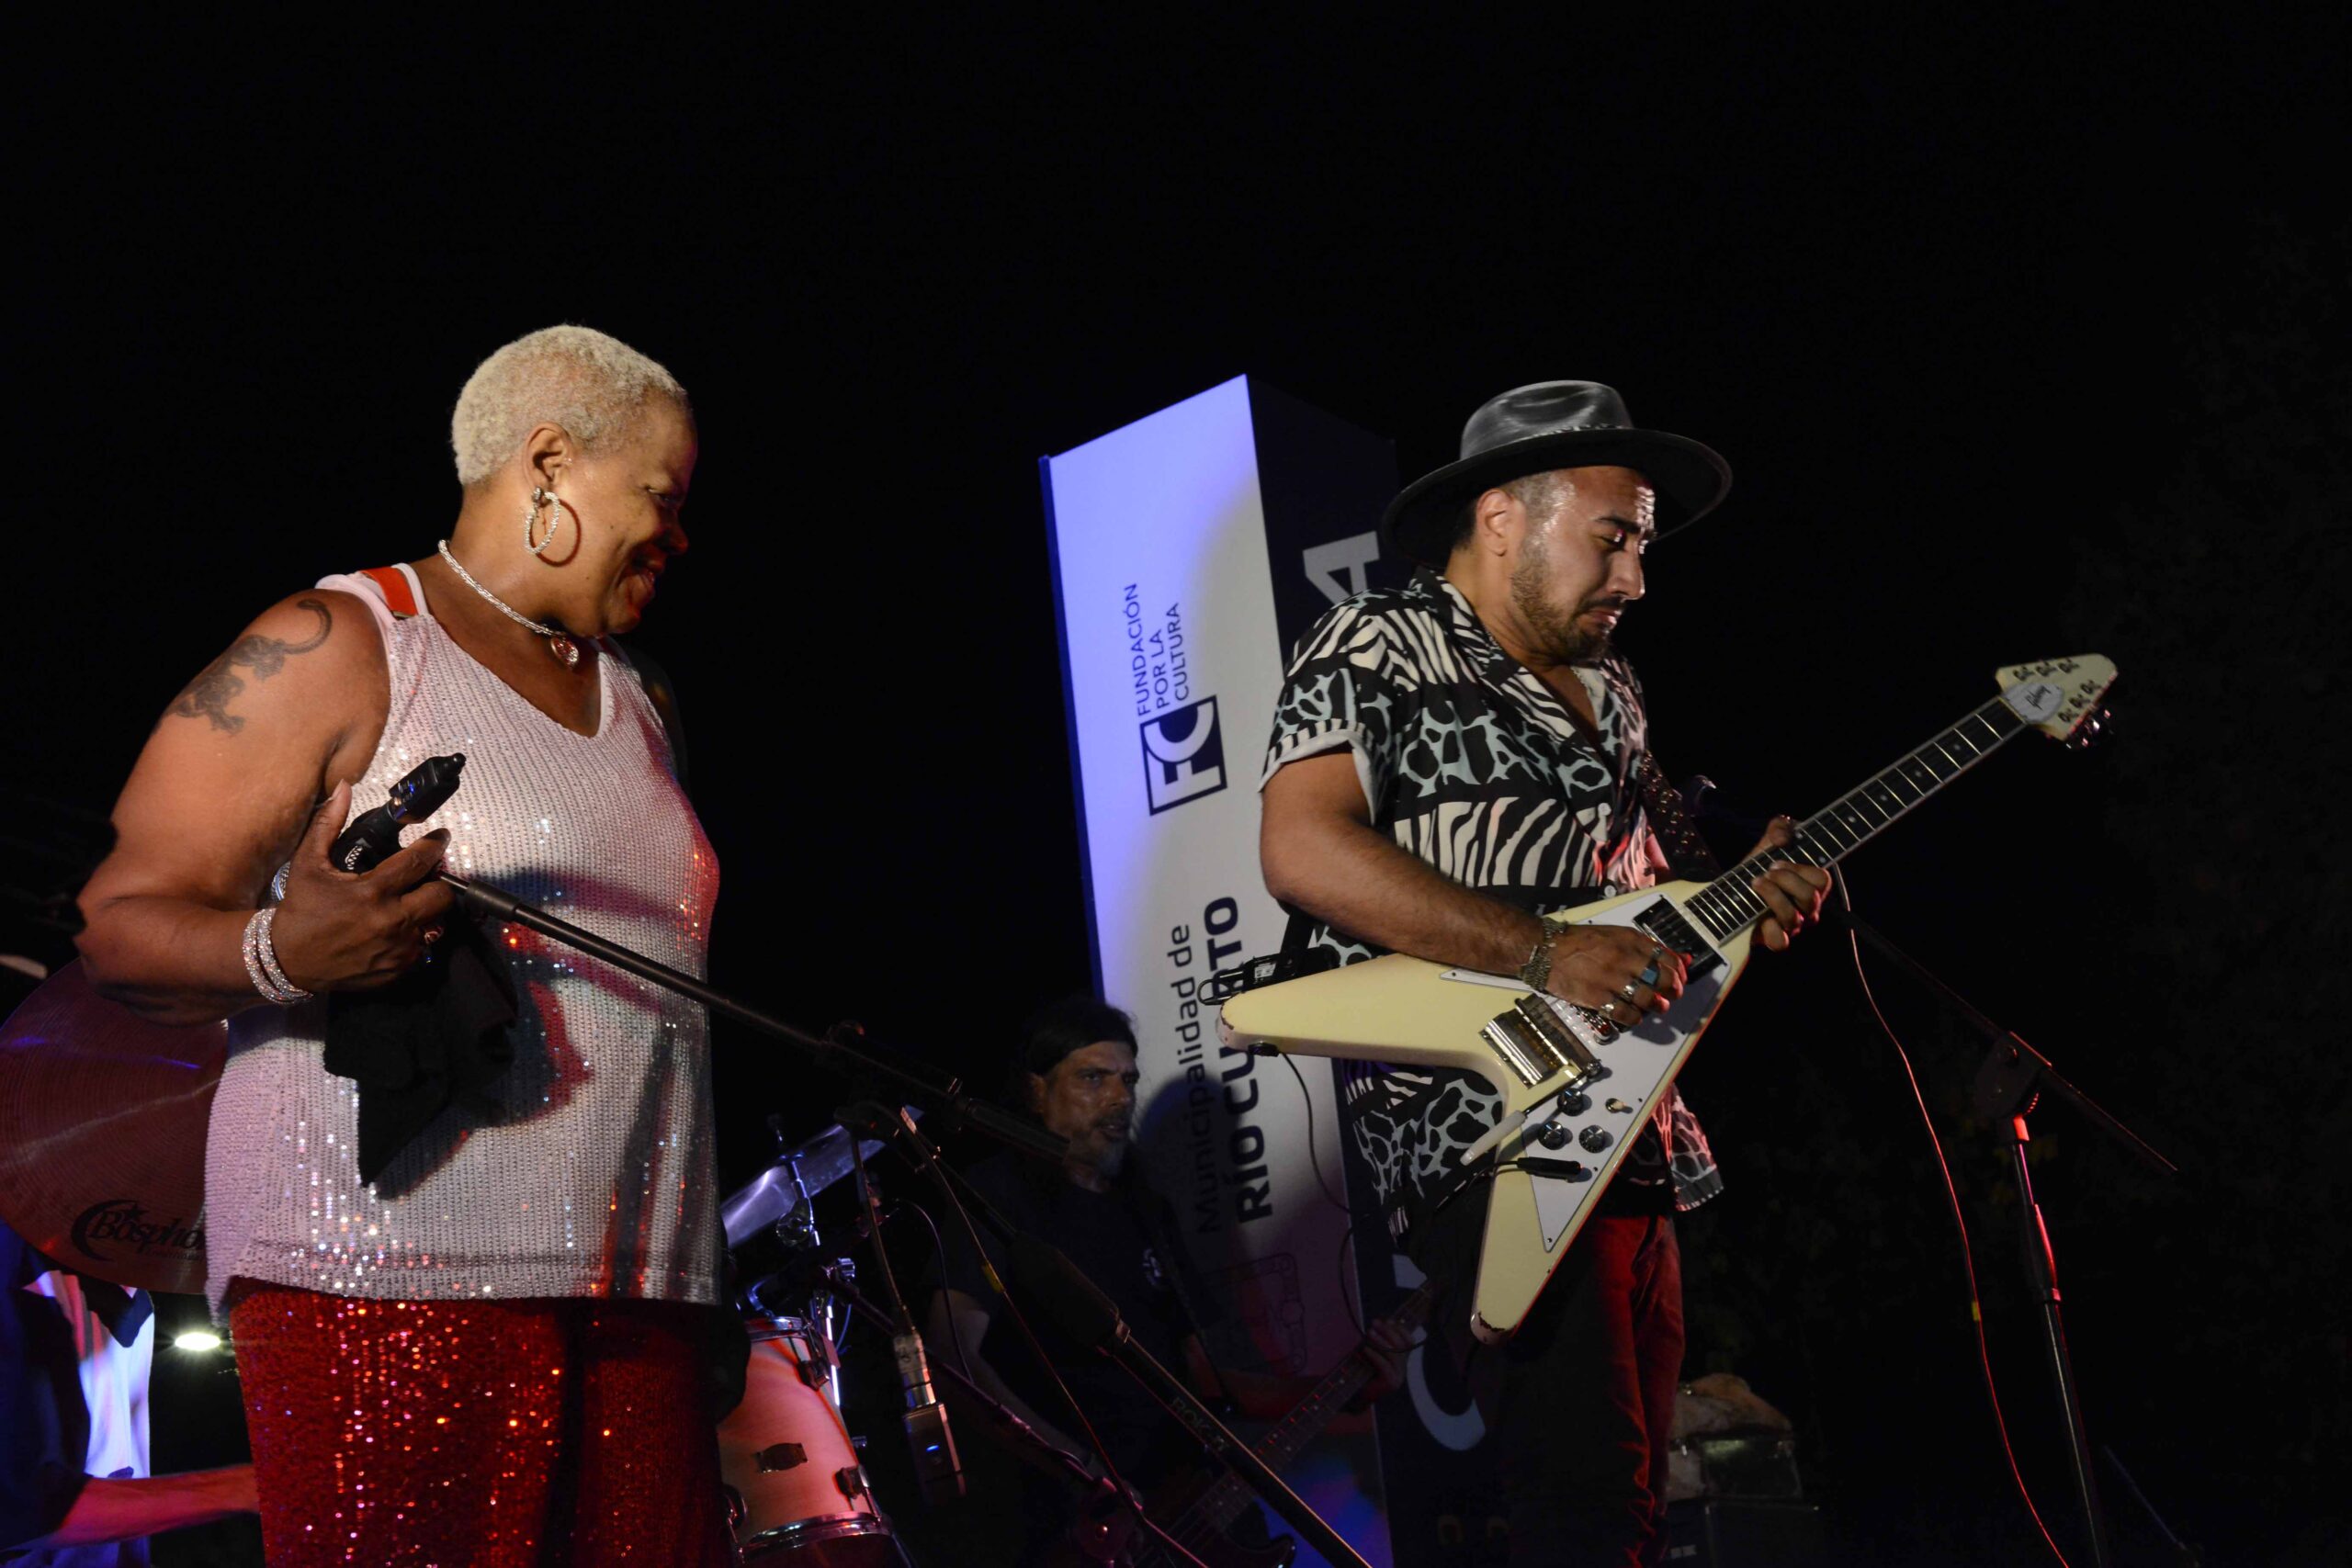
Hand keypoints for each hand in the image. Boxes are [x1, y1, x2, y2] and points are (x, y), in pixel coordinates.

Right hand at [268, 781, 458, 991]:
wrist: (288, 961)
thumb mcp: (308, 864)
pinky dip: (415, 936)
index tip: (441, 838)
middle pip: (442, 895)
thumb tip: (344, 788)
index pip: (419, 862)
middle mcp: (392, 921)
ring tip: (409, 903)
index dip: (435, 845)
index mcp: (373, 891)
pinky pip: (423, 948)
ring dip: (427, 910)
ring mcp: (399, 949)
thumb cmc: (300, 910)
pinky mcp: (399, 969)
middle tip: (426, 876)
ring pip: (436, 922)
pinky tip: (396, 928)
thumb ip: (329, 824)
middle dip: (438, 882)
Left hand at [1352, 1315, 1414, 1404]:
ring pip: (1394, 1354)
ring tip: (1369, 1332)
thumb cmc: (1363, 1370)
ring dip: (1381, 1340)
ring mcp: (1398, 1376)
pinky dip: (1374, 1354)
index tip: (1388, 1320)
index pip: (1410, 1341)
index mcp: (1402, 1360)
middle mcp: (1403, 1368)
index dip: (1401, 1329)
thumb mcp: (1372, 1353)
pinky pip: (1384, 1365)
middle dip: (1388, 1330)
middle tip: (1374, 1322)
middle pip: (1402, 1345)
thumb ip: (1378, 1342)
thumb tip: (1378, 1323)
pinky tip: (1365, 1348)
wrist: (1358, 1394)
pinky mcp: (1390, 1382)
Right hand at [1544, 921, 1689, 1026]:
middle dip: (1672, 990)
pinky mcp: (1597, 998)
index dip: (1678, 972)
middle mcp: (1623, 958)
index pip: (1667, 958)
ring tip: (1657, 1007)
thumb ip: (1643, 946)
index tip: (1679, 978)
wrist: (1545, 950)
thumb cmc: (1579, 941)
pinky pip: (1626, 1014)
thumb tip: (1674, 957)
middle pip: (1661, 979)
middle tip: (1671, 995)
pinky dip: (1635, 1018)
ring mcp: (1611, 979)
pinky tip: (1635, 1016)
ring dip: (1657, 1005)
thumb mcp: (1615, 934)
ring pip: (1648, 998)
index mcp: (1629, 940)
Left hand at [1744, 817, 1829, 952]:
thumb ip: (1779, 828)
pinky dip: (1770, 930)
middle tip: (1767, 873)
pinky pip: (1781, 942)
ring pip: (1794, 917)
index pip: (1822, 879)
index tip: (1777, 862)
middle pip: (1811, 896)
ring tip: (1756, 884)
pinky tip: (1760, 919)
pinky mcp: (1775, 940)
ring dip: (1772, 896)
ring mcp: (1792, 926)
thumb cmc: (1756, 871)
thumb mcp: (1766, 846)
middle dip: (1787, 880)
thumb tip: (1784, 836)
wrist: (1730, 896)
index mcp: (1810, 886)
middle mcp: (1806, 908)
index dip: (1801, 868)